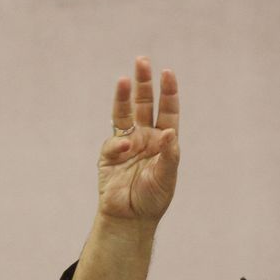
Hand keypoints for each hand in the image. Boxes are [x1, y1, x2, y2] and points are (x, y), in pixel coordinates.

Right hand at [97, 57, 179, 223]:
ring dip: (123, 97)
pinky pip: (113, 143)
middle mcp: (145, 137)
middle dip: (144, 83)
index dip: (168, 92)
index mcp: (163, 139)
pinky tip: (125, 148)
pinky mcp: (109, 156)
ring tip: (124, 79)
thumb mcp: (167, 177)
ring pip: (124, 114)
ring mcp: (126, 144)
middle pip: (144, 104)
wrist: (130, 219)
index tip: (168, 72)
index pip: (168, 110)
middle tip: (142, 60)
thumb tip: (170, 132)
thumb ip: (169, 155)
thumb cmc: (153, 198)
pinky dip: (118, 143)